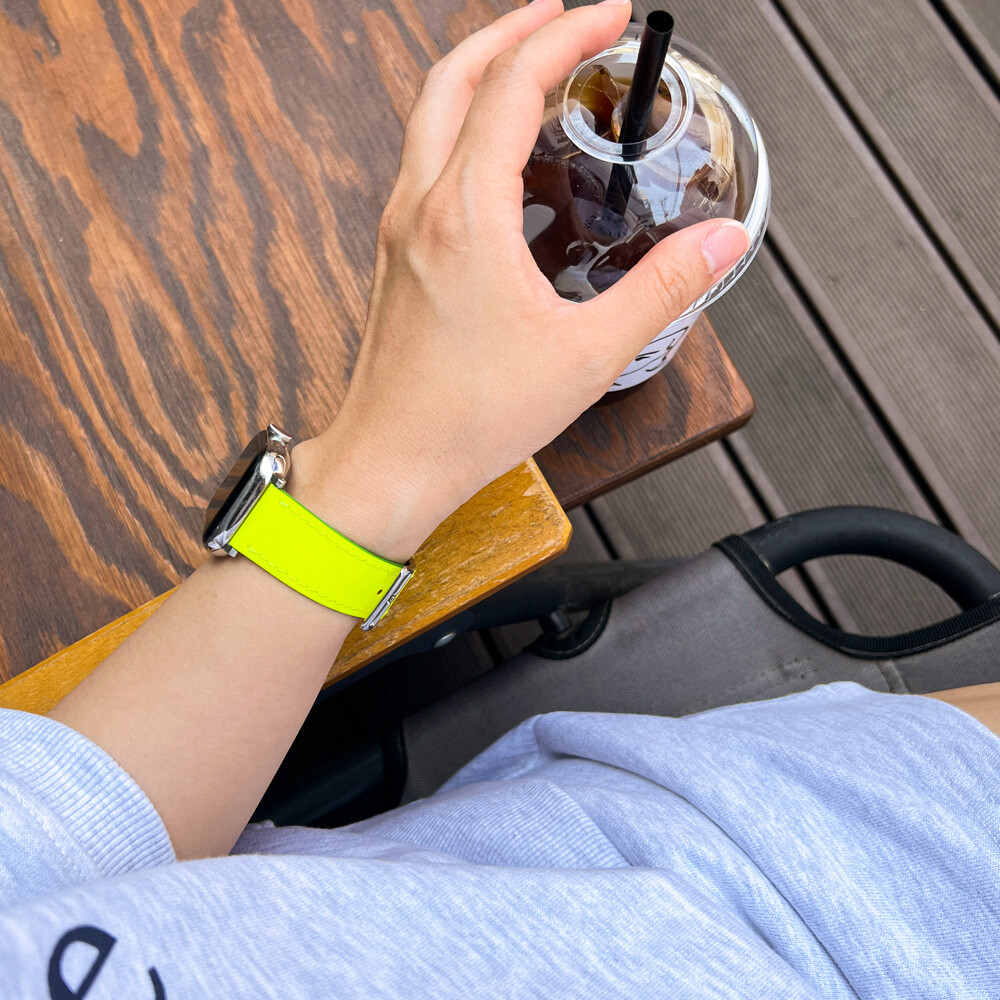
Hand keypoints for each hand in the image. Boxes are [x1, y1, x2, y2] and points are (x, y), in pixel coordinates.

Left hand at [297, 0, 748, 559]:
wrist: (391, 462)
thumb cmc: (468, 419)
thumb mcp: (586, 355)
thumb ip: (661, 291)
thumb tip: (720, 244)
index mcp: (466, 216)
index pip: (513, 84)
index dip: (565, 35)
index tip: (606, 15)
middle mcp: (422, 208)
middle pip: (454, 77)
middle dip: (512, 30)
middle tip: (565, 18)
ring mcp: (401, 229)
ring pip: (430, 115)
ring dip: (480, 74)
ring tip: (534, 68)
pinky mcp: (397, 255)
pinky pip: (425, 161)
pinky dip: (462, 127)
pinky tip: (499, 157)